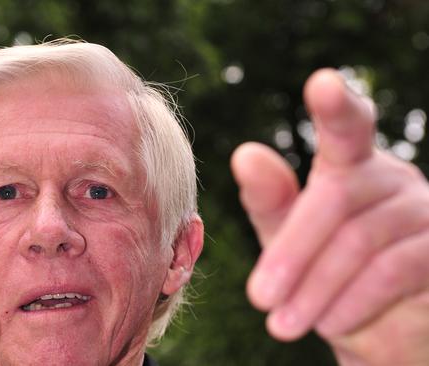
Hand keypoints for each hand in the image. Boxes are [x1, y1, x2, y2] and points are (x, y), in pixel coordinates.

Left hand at [231, 69, 428, 364]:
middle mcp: (391, 176)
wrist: (373, 324)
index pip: (347, 126)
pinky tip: (327, 325)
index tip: (323, 84)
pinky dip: (352, 301)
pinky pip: (395, 270)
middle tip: (257, 296)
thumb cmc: (319, 266)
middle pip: (336, 197)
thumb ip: (268, 198)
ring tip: (281, 322)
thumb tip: (245, 154)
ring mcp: (424, 210)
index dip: (337, 107)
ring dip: (315, 287)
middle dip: (291, 252)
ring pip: (362, 240)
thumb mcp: (285, 234)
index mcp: (350, 163)